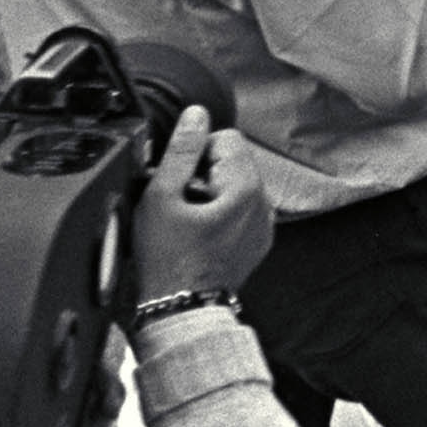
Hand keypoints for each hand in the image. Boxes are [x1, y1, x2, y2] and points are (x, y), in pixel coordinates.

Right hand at [129, 109, 274, 301]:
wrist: (178, 311)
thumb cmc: (167, 262)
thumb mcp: (162, 198)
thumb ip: (181, 151)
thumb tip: (196, 115)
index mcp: (247, 188)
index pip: (226, 138)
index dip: (194, 152)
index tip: (176, 178)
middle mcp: (264, 204)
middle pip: (232, 161)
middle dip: (201, 173)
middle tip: (175, 202)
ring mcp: (263, 225)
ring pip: (233, 186)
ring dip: (207, 194)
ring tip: (183, 221)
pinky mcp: (256, 241)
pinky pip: (237, 210)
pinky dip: (217, 214)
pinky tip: (195, 234)